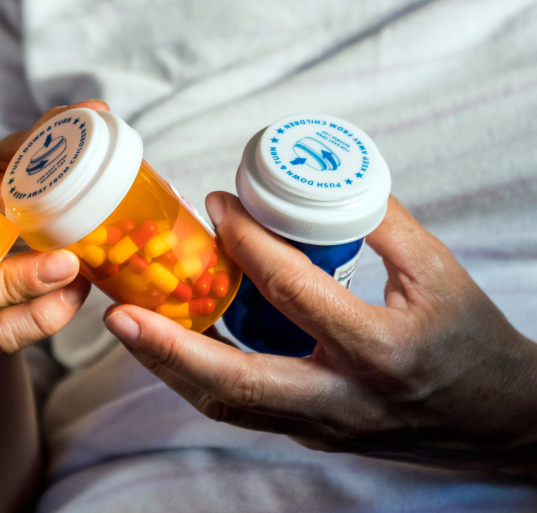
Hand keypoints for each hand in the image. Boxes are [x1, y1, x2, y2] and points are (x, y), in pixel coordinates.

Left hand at [104, 194, 536, 471]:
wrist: (495, 417)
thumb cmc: (469, 339)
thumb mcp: (438, 271)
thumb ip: (378, 222)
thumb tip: (313, 181)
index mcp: (380, 349)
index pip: (294, 290)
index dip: (248, 241)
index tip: (216, 204)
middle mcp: (342, 398)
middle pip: (237, 380)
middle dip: (169, 347)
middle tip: (119, 313)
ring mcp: (322, 425)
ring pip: (228, 404)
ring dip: (171, 367)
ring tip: (129, 329)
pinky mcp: (311, 432)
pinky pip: (243, 408)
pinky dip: (200, 377)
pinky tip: (172, 346)